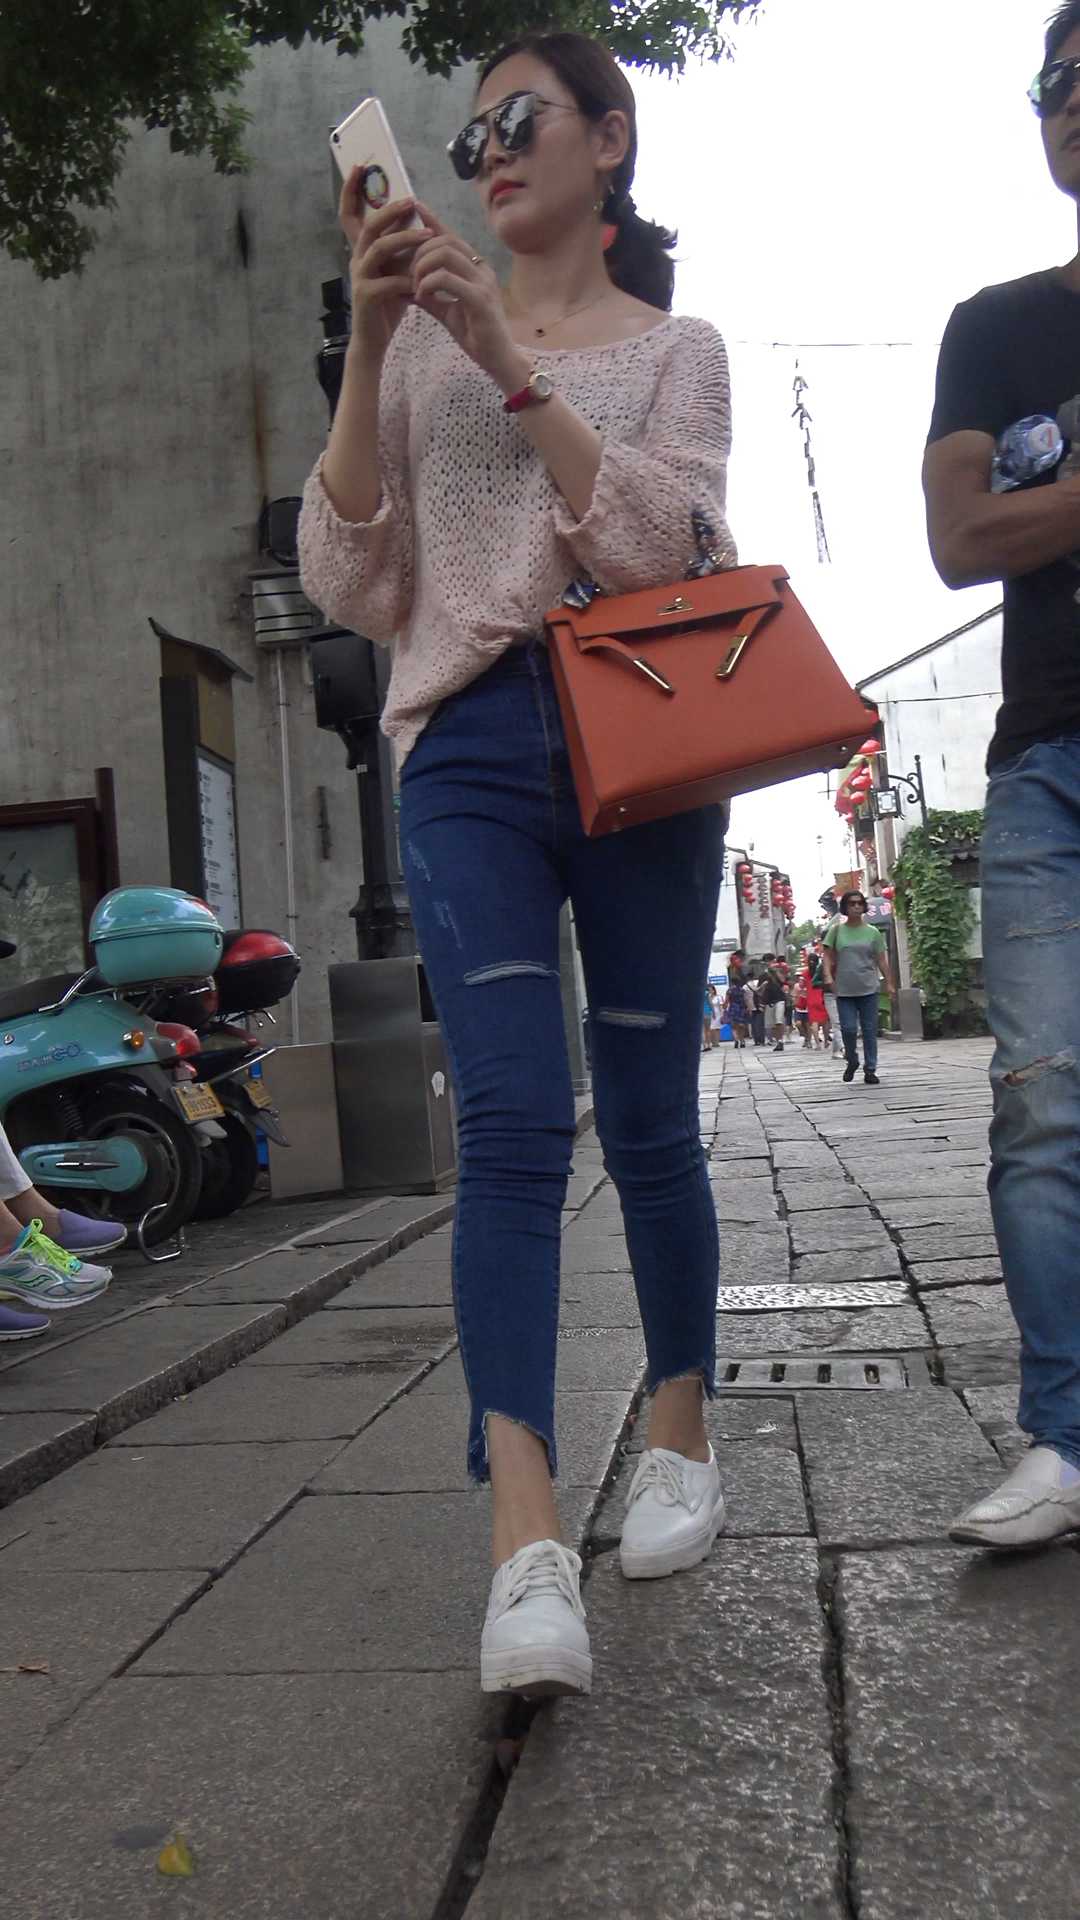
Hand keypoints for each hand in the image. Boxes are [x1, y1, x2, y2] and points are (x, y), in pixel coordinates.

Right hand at [339, 169, 431, 364]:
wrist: (375, 339)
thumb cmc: (388, 302)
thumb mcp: (397, 268)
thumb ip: (402, 246)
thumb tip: (415, 215)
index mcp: (362, 249)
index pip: (350, 214)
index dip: (351, 189)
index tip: (360, 166)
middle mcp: (356, 258)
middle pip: (368, 225)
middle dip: (389, 209)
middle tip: (410, 200)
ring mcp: (359, 277)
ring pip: (378, 248)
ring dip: (404, 238)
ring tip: (427, 235)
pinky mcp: (365, 297)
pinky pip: (387, 281)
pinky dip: (406, 278)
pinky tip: (422, 280)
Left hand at [410, 205, 527, 392]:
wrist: (498, 360)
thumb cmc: (476, 336)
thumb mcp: (447, 311)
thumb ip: (430, 296)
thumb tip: (405, 286)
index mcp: (476, 268)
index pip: (452, 237)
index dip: (432, 221)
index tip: (414, 208)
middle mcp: (482, 269)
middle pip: (446, 240)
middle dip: (420, 251)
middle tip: (408, 273)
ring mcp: (483, 282)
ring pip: (446, 254)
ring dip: (423, 266)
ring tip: (415, 285)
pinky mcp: (480, 299)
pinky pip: (448, 279)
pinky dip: (429, 284)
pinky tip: (422, 296)